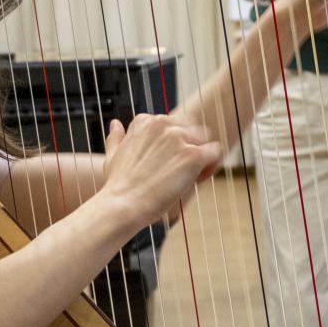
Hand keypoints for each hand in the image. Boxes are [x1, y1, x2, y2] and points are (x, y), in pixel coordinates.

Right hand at [102, 115, 221, 227]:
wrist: (123, 205)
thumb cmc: (117, 186)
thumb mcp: (112, 156)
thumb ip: (116, 137)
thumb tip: (116, 124)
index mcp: (145, 121)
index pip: (172, 125)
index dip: (173, 145)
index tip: (167, 163)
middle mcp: (163, 124)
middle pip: (190, 130)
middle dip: (189, 147)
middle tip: (180, 172)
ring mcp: (179, 138)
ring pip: (205, 139)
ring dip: (201, 155)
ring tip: (190, 177)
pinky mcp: (193, 156)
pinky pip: (215, 152)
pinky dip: (211, 165)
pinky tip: (199, 179)